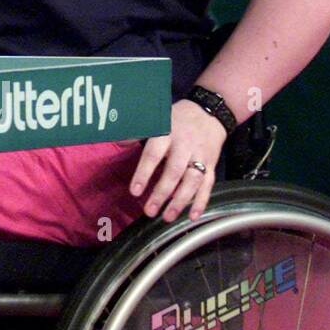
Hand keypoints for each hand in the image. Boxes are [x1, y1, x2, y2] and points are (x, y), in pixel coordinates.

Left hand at [130, 99, 227, 222]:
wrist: (210, 113)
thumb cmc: (177, 120)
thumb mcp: (157, 120)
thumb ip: (137, 133)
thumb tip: (116, 142)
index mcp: (168, 134)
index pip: (154, 154)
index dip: (144, 173)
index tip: (135, 192)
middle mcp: (185, 146)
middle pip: (174, 171)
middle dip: (162, 193)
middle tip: (149, 211)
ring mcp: (200, 156)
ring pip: (193, 180)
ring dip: (181, 201)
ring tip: (168, 217)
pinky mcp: (212, 165)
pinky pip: (208, 184)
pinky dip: (201, 201)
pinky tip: (193, 216)